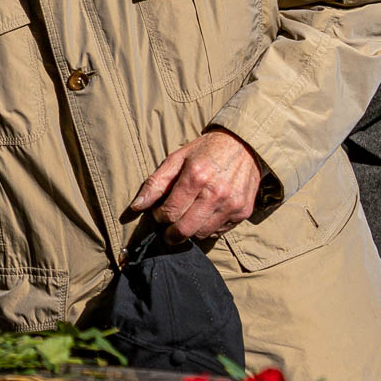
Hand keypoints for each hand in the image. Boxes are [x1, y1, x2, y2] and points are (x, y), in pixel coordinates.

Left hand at [130, 129, 262, 242]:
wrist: (244, 145)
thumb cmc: (205, 151)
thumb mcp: (177, 159)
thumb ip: (155, 183)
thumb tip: (136, 207)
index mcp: (196, 176)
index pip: (170, 212)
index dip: (159, 217)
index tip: (159, 213)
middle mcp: (216, 193)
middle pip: (185, 229)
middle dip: (171, 233)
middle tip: (167, 229)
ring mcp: (232, 204)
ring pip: (201, 234)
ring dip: (190, 231)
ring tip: (186, 219)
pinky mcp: (243, 212)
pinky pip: (218, 232)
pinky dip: (207, 228)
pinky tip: (205, 215)